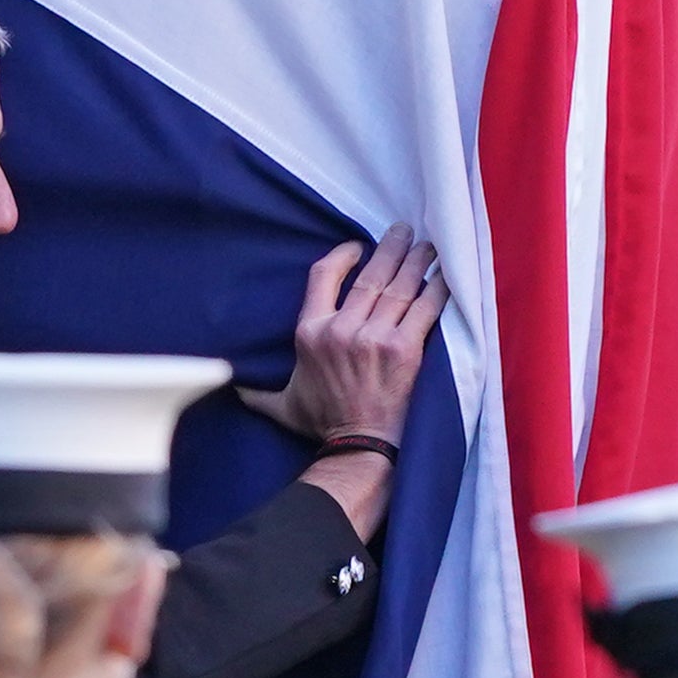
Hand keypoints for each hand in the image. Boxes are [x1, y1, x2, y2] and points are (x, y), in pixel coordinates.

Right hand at [241, 224, 446, 446]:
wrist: (357, 446)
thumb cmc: (320, 424)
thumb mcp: (279, 403)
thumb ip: (256, 391)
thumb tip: (231, 387)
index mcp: (310, 332)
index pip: (324, 276)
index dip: (343, 256)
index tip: (359, 248)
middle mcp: (341, 328)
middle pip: (371, 276)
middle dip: (390, 249)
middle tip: (403, 230)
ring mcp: (375, 337)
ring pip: (399, 288)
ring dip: (417, 262)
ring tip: (429, 245)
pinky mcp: (405, 350)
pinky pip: (424, 310)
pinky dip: (437, 290)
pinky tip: (446, 275)